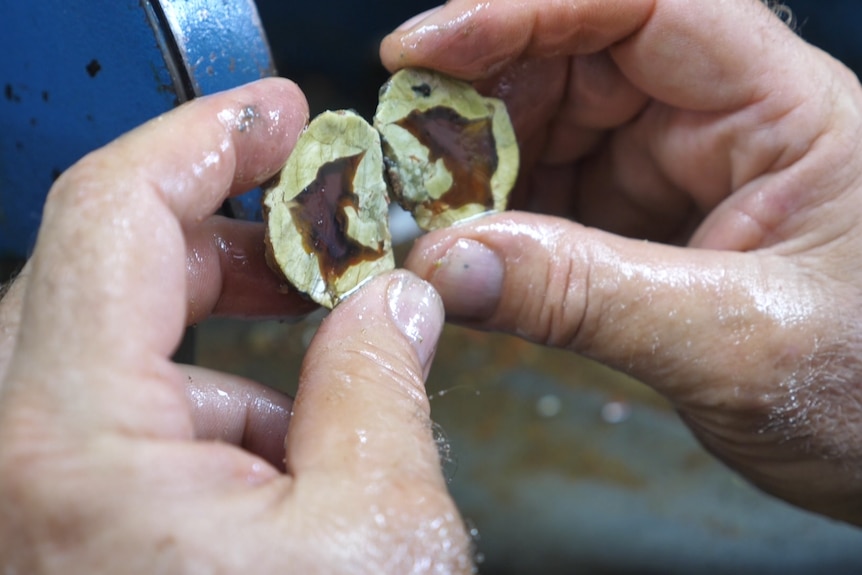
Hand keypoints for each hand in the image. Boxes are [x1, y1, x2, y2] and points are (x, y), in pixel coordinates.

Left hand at [0, 79, 470, 572]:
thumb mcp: (376, 528)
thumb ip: (380, 387)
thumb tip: (392, 305)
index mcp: (73, 445)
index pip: (111, 212)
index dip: (206, 140)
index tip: (276, 118)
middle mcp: (17, 467)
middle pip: (102, 272)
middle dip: (224, 243)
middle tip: (310, 234)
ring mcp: (28, 499)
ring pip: (110, 357)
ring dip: (222, 349)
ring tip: (321, 387)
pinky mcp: (53, 529)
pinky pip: (111, 431)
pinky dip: (199, 420)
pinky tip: (274, 461)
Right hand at [383, 0, 861, 523]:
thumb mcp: (738, 344)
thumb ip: (590, 298)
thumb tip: (445, 264)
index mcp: (776, 109)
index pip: (641, 6)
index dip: (524, 11)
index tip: (422, 52)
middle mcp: (717, 127)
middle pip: (574, 68)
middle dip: (478, 109)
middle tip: (402, 167)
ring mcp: (675, 179)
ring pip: (549, 138)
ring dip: (477, 175)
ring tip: (424, 224)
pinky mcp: (643, 232)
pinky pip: (551, 206)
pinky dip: (497, 229)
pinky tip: (463, 257)